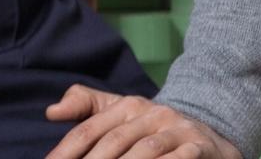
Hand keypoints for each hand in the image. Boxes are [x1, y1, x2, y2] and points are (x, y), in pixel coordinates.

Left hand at [44, 85, 240, 158]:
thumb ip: (85, 106)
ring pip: (145, 151)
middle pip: (113, 142)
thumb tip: (51, 112)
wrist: (210, 130)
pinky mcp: (199, 146)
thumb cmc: (151, 126)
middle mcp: (151, 113)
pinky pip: (177, 158)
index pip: (89, 130)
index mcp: (126, 106)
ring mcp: (176, 129)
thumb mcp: (119, 111)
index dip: (67, 150)